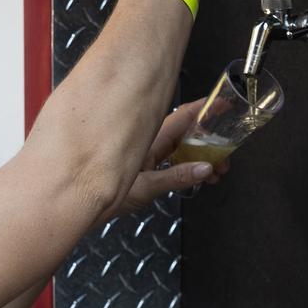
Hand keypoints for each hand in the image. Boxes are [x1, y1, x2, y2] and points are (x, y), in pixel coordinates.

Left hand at [102, 102, 222, 223]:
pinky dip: (192, 166)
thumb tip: (204, 168)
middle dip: (211, 142)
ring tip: (218, 172)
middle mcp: (150, 143)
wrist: (79, 203)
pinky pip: (176, 160)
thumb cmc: (99, 193)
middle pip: (188, 134)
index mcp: (149, 140)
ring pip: (184, 148)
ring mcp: (150, 154)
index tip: (223, 103)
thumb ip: (176, 178)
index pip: (183, 117)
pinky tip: (202, 176)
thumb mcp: (144, 188)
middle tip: (227, 155)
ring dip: (204, 157)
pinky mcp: (148, 167)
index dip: (205, 108)